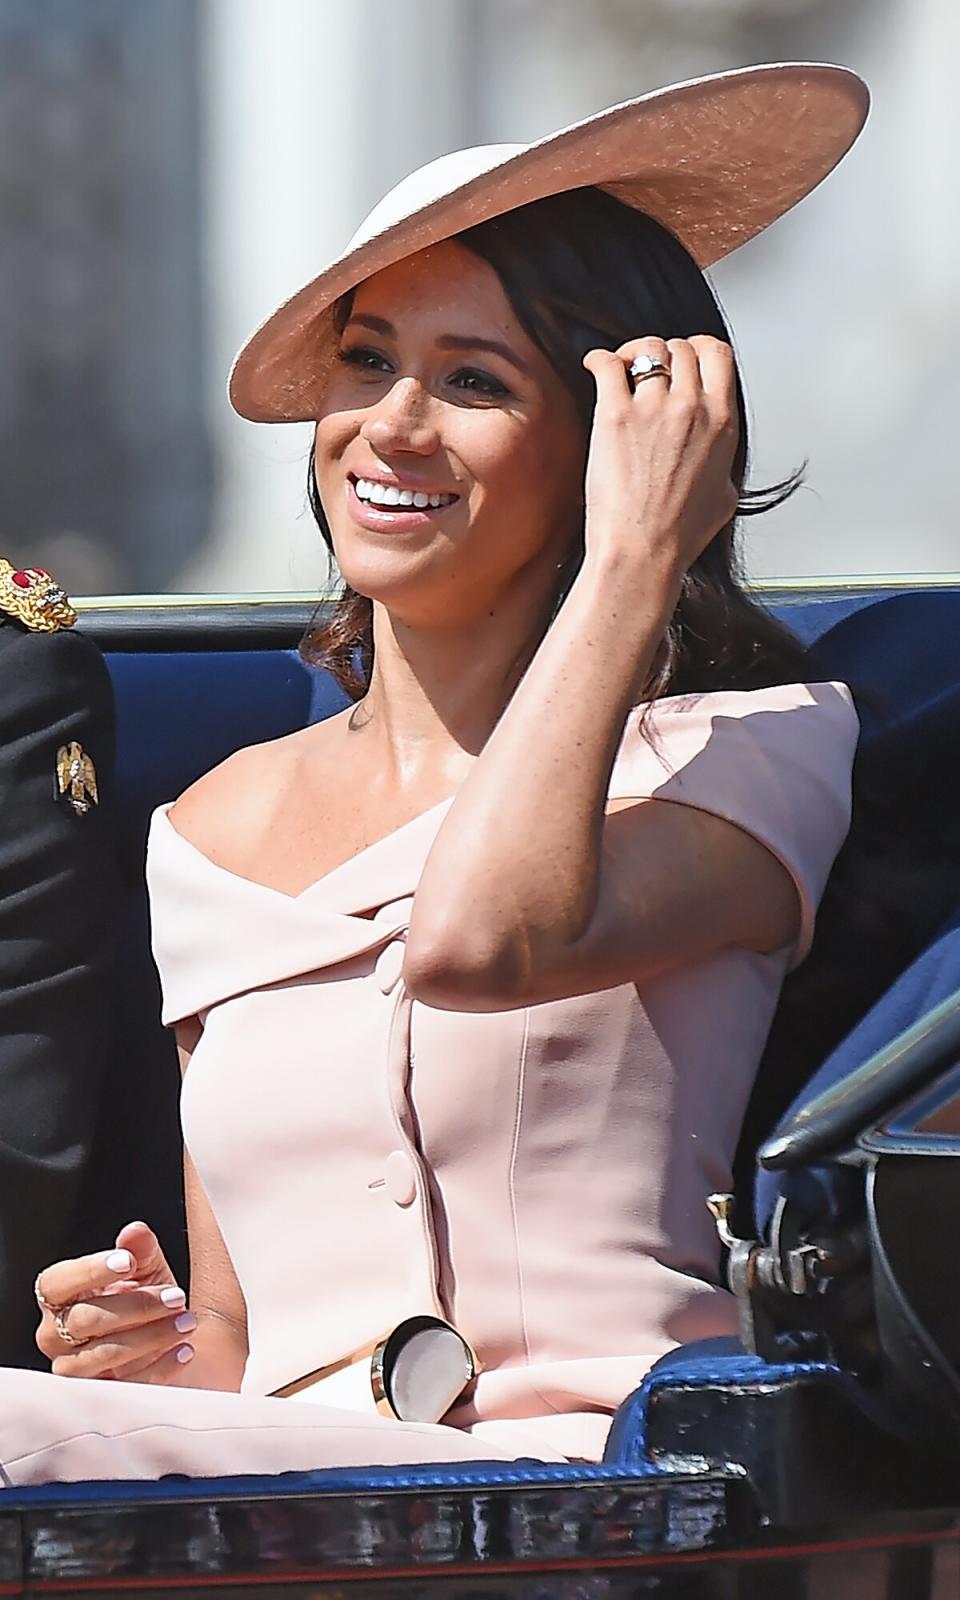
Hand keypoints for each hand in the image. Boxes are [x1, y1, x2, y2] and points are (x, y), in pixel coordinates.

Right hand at [35, 1220, 195, 1382]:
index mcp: (59, 1297)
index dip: (89, 1272)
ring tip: (187, 1322)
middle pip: (83, 1321)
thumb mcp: (145, 1270)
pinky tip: (185, 1350)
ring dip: (150, 1337)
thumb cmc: (141, 1298)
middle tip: (176, 1297)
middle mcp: (55, 1335)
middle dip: (135, 1306)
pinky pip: (123, 1387)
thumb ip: (139, 1250)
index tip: (127, 1263)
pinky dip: (158, 1368)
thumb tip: (135, 1231)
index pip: (56, 1283)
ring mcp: (72, 1369)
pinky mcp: (98, 1396)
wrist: (157, 1341)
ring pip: (101, 1356)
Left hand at [581, 335, 739, 587]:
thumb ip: (723, 461)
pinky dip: (599, 359)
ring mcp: (654, 408)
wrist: (643, 553)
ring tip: (620, 370)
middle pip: (681, 347)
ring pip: (647, 348)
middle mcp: (692, 408)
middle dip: (664, 353)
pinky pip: (607, 364)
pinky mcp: (615, 416)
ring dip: (632, 354)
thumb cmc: (678, 535)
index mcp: (722, 422)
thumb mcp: (724, 496)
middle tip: (646, 370)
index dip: (698, 349)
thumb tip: (717, 455)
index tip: (684, 359)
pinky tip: (594, 367)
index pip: (718, 354)